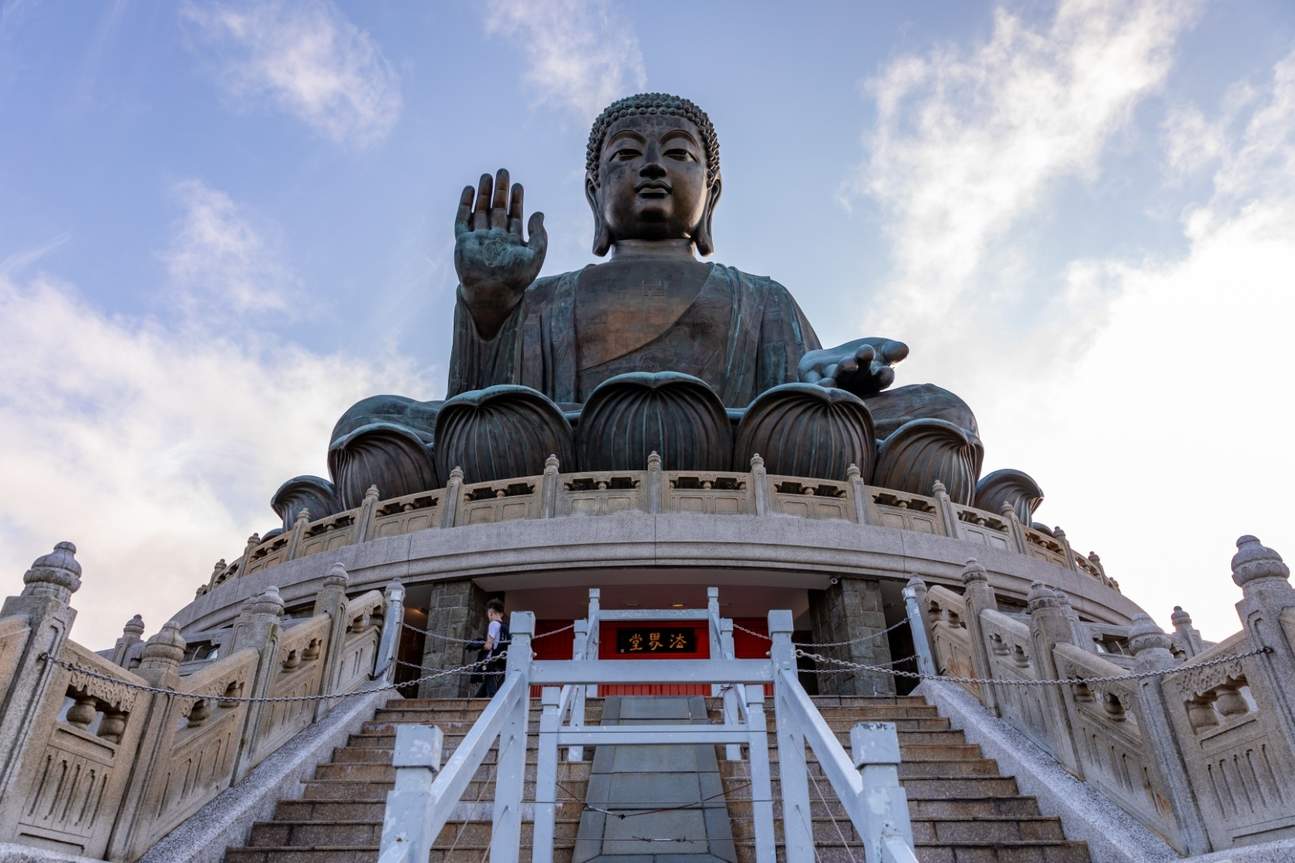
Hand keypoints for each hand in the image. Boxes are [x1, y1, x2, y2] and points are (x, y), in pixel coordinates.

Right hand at [454, 169, 546, 335]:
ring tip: (487, 176)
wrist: (492, 293)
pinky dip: (465, 205)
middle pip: (497, 209)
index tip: (518, 185)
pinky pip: (462, 220)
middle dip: (500, 191)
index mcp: (512, 242)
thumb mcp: (535, 255)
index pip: (514, 216)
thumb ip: (539, 234)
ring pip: (480, 211)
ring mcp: (478, 239)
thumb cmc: (516, 279)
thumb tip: (539, 213)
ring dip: (484, 194)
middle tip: (503, 172)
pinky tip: (470, 190)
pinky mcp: (464, 242)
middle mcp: (495, 239)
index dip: (517, 200)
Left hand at [798, 337, 908, 396]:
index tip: (886, 371)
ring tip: (848, 363)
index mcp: (872, 379)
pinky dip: (819, 384)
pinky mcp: (811, 378)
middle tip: (866, 353)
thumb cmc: (864, 356)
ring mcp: (832, 382)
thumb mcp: (882, 350)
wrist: (831, 360)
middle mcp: (853, 385)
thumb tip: (903, 349)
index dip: (884, 376)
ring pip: (838, 377)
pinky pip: (814, 383)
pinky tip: (824, 382)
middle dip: (862, 364)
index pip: (881, 379)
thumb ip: (893, 351)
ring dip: (843, 370)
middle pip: (859, 375)